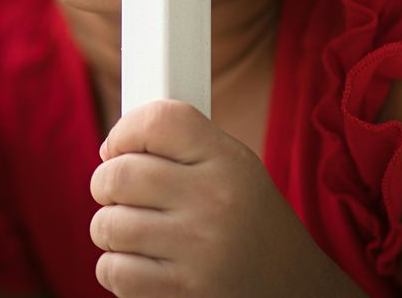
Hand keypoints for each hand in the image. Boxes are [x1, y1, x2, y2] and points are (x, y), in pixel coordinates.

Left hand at [89, 100, 339, 296]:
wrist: (296, 291)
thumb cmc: (251, 226)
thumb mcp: (237, 171)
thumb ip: (184, 148)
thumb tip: (111, 150)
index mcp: (230, 162)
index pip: (159, 120)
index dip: (125, 131)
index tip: (116, 149)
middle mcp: (215, 201)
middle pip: (119, 174)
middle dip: (105, 185)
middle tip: (117, 195)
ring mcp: (198, 251)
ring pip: (107, 225)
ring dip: (110, 231)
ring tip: (135, 234)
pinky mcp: (181, 292)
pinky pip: (113, 270)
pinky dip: (116, 269)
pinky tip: (142, 265)